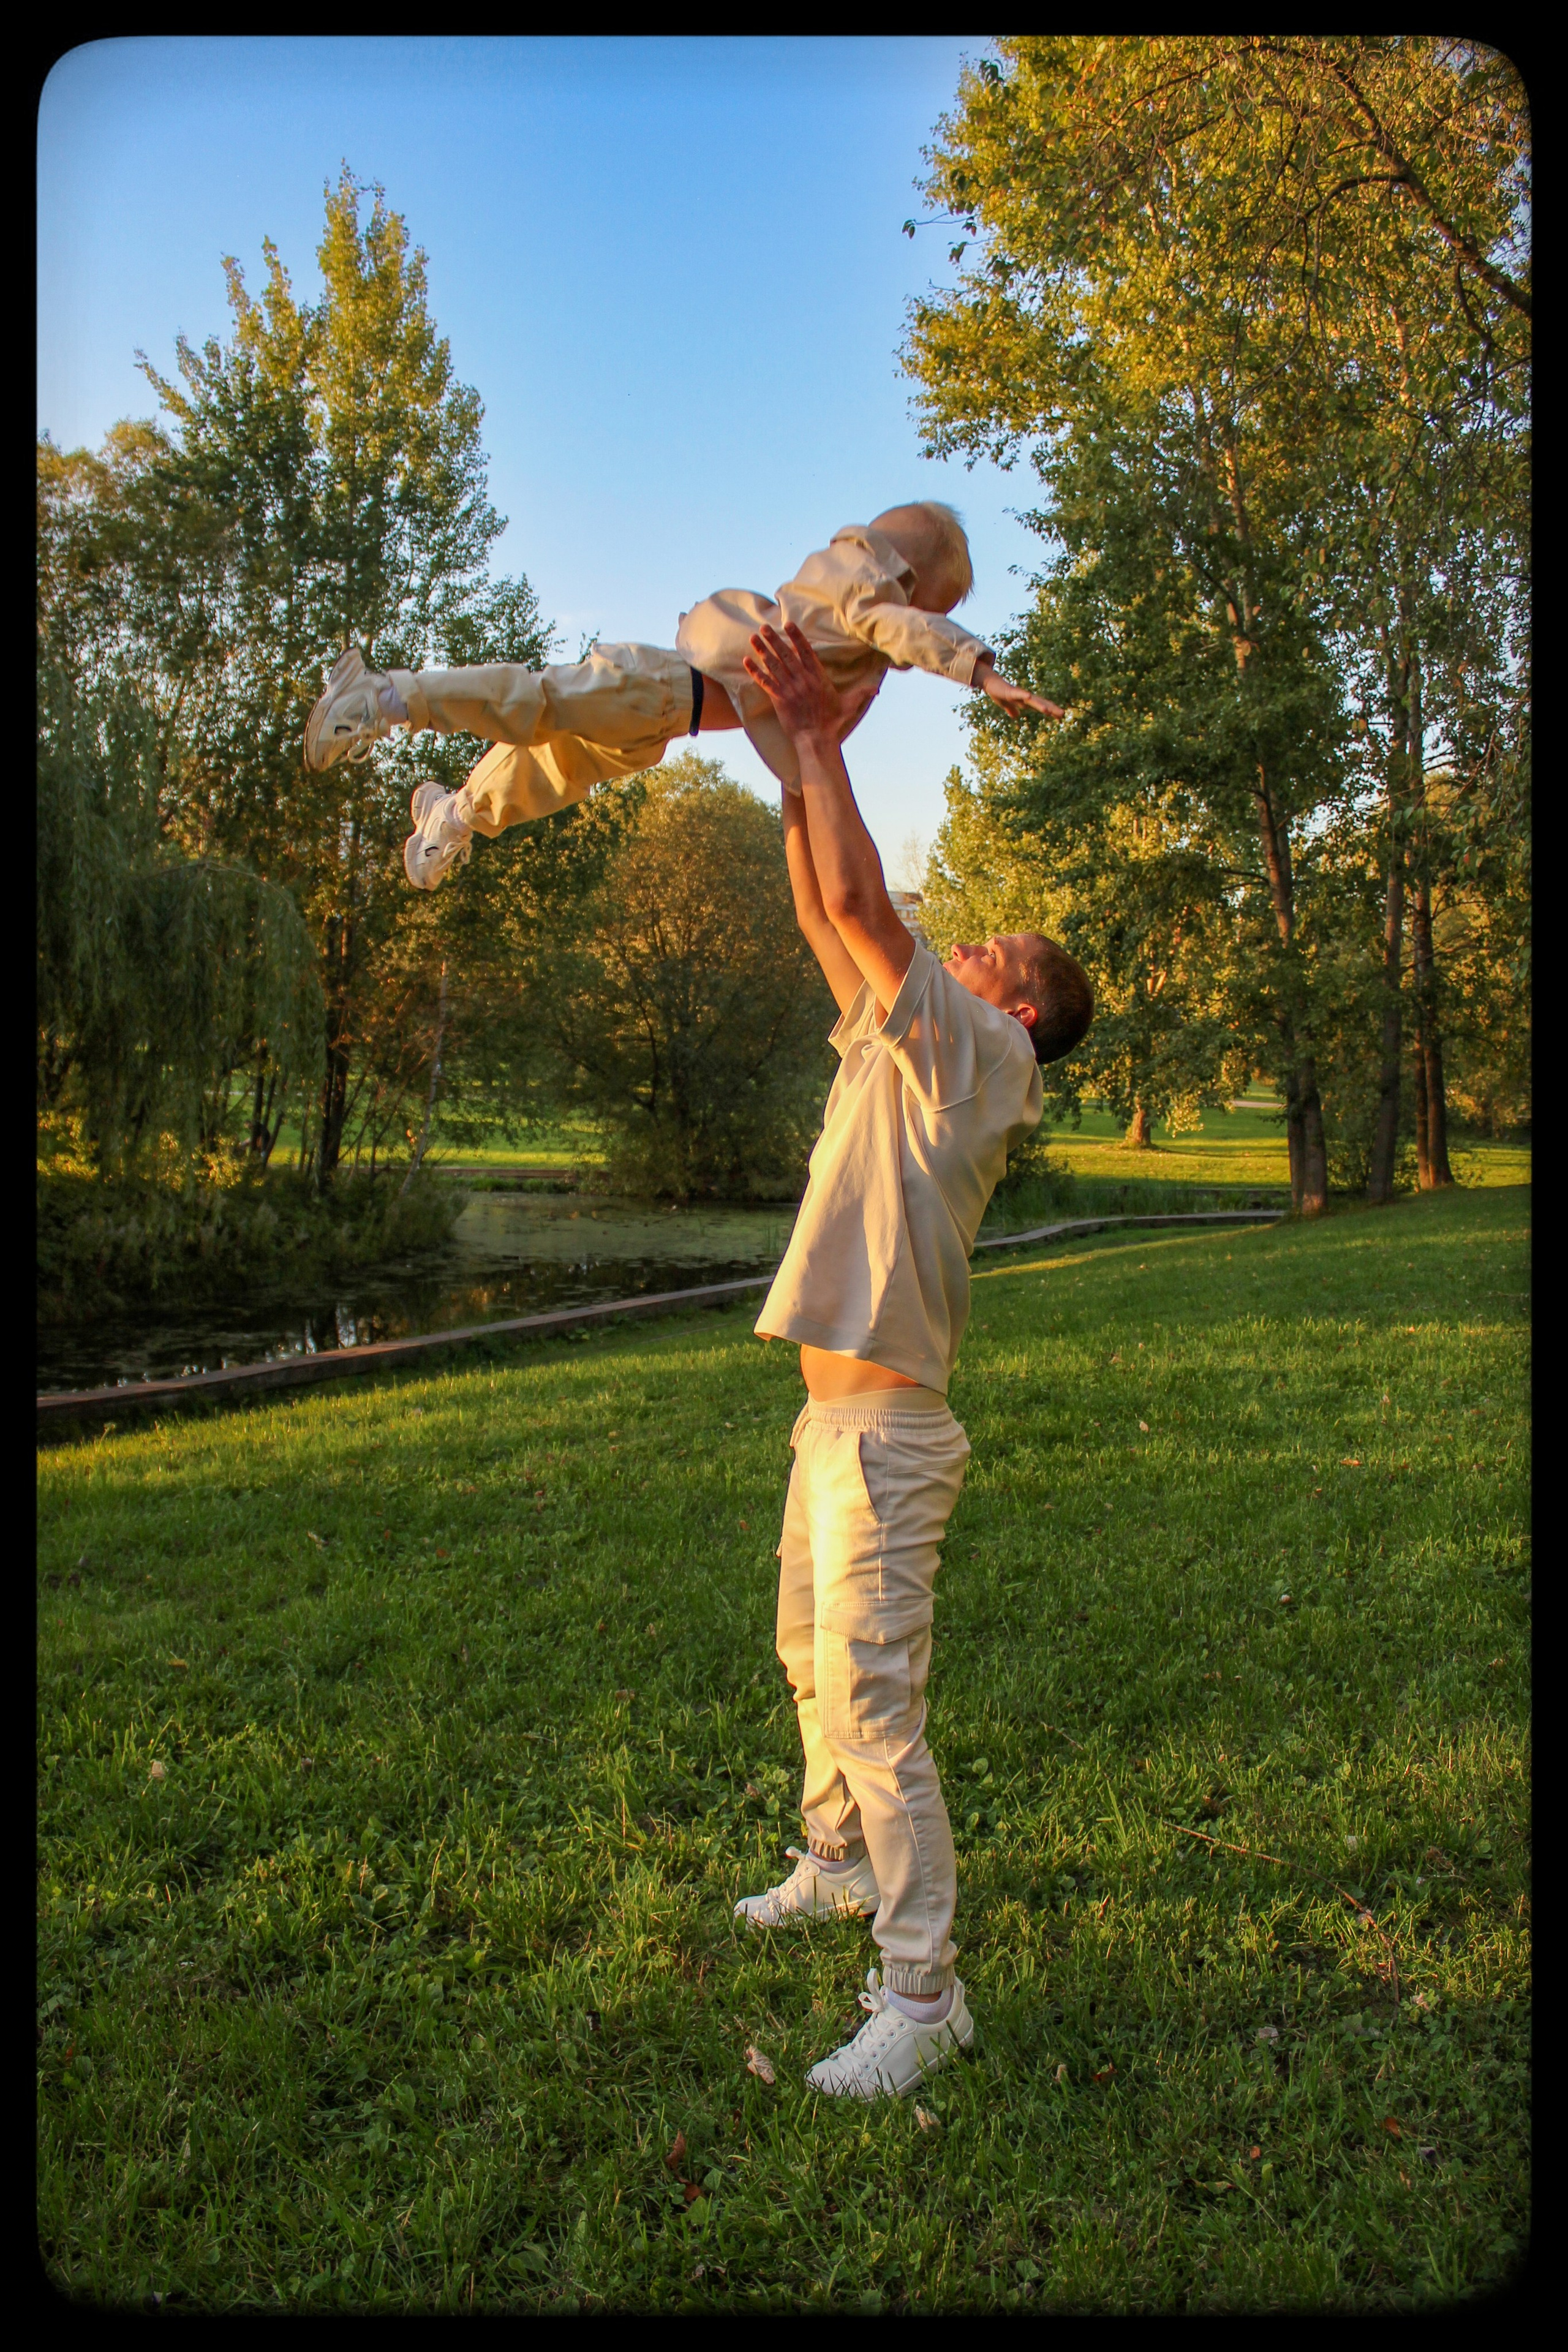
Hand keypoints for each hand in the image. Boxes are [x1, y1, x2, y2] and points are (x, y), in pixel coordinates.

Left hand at [743, 623, 875, 745]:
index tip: (788, 624)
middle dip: (775, 639)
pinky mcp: (780, 699)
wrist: (817, 739)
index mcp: (818, 677)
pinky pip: (765, 682)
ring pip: (774, 665)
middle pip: (787, 654)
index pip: (806, 651)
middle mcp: (803, 680)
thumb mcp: (850, 705)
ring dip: (763, 650)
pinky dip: (755, 671)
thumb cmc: (833, 723)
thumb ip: (861, 693)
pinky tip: (747, 661)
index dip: (797, 637)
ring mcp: (790, 689)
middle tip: (764, 626)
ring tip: (753, 637)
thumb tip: (876, 689)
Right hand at [974, 656, 1065, 719]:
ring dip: (1040, 705)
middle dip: (1051, 709)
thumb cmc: (999, 693)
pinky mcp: (1011, 691)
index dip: (1051, 711)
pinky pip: (1018, 694)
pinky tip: (1029, 697)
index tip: (1061, 716)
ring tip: (1048, 711)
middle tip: (1063, 714)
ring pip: (1032, 700)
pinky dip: (1024, 695)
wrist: (991, 684)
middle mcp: (1025, 697)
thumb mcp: (1006, 705)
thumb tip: (1016, 716)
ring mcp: (1019, 694)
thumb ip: (1012, 710)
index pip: (1041, 706)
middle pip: (1041, 704)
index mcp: (1026, 701)